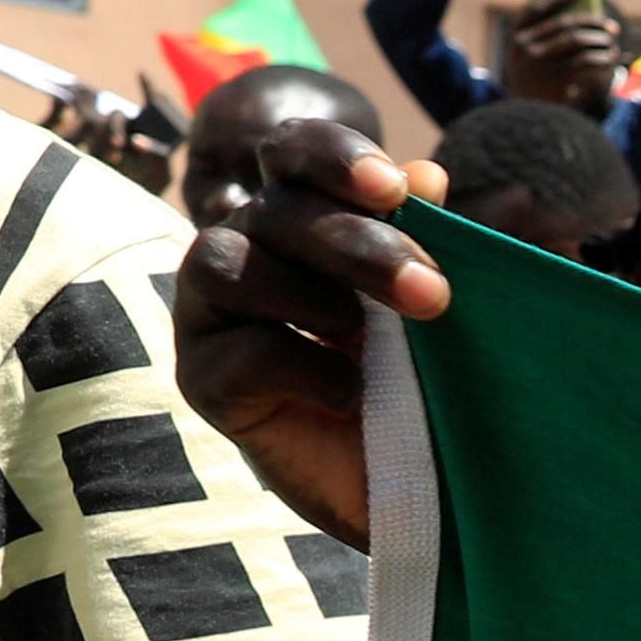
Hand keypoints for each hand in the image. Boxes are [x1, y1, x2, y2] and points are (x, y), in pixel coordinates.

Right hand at [171, 100, 449, 550]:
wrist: (414, 488)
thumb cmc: (424, 376)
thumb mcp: (436, 310)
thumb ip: (430, 242)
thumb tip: (428, 175)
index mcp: (302, 216)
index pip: (295, 152)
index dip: (335, 155)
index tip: (396, 188)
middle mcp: (247, 249)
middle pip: (275, 209)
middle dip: (356, 244)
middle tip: (432, 296)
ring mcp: (212, 314)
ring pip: (223, 261)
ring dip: (309, 294)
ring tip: (368, 340)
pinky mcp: (203, 381)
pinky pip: (236, 353)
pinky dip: (301, 368)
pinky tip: (352, 394)